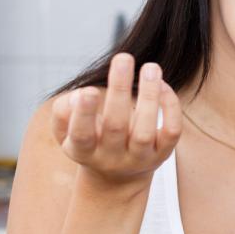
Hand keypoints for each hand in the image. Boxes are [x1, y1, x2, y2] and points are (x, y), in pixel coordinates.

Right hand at [50, 53, 181, 189]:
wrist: (117, 176)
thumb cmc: (89, 140)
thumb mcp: (66, 131)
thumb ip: (63, 111)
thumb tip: (81, 94)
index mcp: (83, 151)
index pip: (82, 135)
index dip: (84, 114)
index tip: (89, 90)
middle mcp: (112, 157)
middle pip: (116, 125)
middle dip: (119, 90)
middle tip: (123, 57)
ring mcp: (139, 157)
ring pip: (145, 130)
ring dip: (149, 96)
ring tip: (150, 67)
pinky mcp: (162, 153)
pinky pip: (171, 131)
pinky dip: (170, 108)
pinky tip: (162, 85)